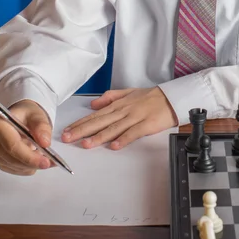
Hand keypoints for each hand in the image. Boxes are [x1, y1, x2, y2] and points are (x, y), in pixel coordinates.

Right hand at [0, 99, 53, 175]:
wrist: (20, 117)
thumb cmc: (27, 114)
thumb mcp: (37, 115)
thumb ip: (42, 126)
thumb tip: (45, 143)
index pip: (12, 145)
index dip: (29, 156)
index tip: (46, 161)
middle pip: (11, 158)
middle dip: (32, 162)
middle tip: (51, 163)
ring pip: (12, 165)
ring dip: (30, 166)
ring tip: (47, 160)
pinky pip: (12, 169)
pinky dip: (26, 168)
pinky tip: (36, 162)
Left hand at [61, 87, 176, 149]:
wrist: (171, 98)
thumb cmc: (150, 97)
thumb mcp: (128, 92)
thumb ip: (110, 97)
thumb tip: (93, 105)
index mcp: (118, 104)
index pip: (95, 115)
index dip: (80, 123)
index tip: (67, 130)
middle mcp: (124, 110)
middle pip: (100, 121)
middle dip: (83, 130)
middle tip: (68, 138)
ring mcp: (135, 117)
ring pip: (114, 128)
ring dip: (99, 136)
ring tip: (86, 144)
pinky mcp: (146, 124)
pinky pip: (133, 132)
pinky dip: (123, 139)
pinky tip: (114, 146)